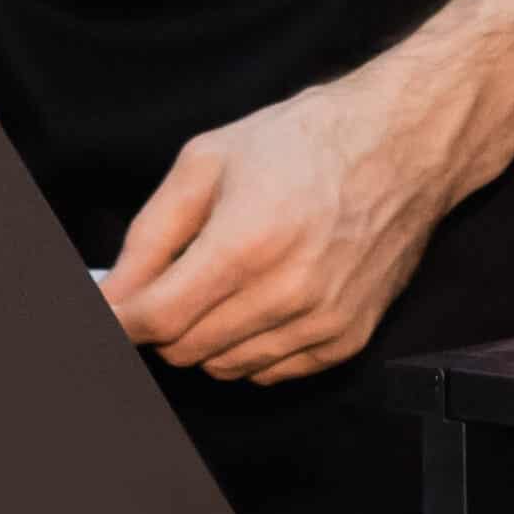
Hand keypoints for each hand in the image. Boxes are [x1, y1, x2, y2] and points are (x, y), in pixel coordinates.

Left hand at [99, 76, 445, 380]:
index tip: (109, 310)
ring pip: (224, 368)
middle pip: (185, 349)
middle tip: (175, 278)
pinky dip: (250, 347)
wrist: (403, 145)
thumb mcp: (210, 160)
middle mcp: (288, 293)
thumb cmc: (305, 141)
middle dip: (163, 321)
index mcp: (247, 242)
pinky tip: (262, 298)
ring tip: (226, 280)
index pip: (156, 318)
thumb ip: (151, 233)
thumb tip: (111, 293)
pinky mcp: (347, 340)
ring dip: (207, 336)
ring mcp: (322, 322)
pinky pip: (269, 373)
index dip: (121, 318)